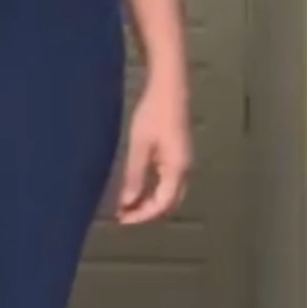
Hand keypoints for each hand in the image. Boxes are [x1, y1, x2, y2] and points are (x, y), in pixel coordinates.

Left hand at [115, 76, 191, 224]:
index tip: (122, 218)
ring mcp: (183, 163)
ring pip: (169, 194)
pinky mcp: (178, 156)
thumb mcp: (140, 146)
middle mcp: (184, 170)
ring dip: (149, 203)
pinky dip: (153, 191)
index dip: (142, 216)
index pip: (161, 204)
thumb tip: (127, 202)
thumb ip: (134, 176)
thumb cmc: (154, 113)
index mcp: (177, 169)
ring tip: (126, 204)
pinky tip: (137, 189)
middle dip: (146, 213)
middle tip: (122, 215)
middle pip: (168, 203)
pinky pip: (168, 183)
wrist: (169, 89)